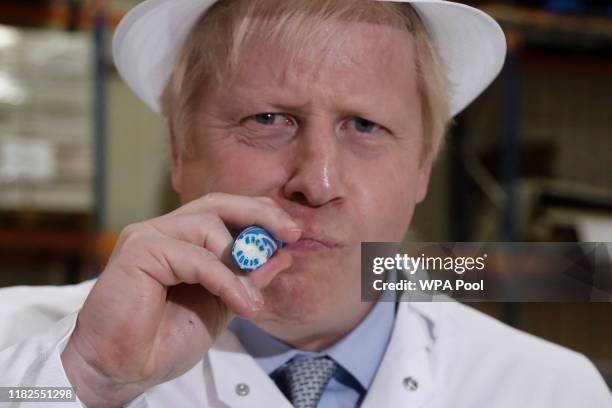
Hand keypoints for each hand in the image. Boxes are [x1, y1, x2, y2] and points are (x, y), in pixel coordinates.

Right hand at [61, 193, 299, 406]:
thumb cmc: (164, 339)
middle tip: (290, 232)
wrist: (121, 370)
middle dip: (260, 214)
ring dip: (241, 262)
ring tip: (253, 301)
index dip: (260, 214)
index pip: (225, 210)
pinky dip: (225, 279)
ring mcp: (149, 236)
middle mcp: (164, 230)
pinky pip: (196, 257)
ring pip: (209, 226)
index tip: (292, 232)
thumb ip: (247, 278)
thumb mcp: (221, 305)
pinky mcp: (138, 251)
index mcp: (183, 239)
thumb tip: (281, 254)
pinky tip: (242, 304)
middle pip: (218, 204)